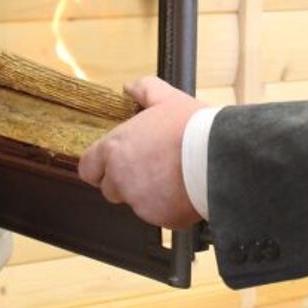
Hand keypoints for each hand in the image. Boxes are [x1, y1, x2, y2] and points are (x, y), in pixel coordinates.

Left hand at [77, 75, 205, 229]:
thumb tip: (130, 88)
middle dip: (125, 180)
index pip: (88, 168)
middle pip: (110, 188)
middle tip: (150, 166)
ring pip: (135, 203)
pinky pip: (159, 215)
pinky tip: (183, 189)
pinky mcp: (160, 219)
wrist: (219, 157)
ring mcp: (139, 202)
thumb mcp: (166, 97)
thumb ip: (143, 90)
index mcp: (115, 150)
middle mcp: (121, 179)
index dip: (100, 165)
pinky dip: (168, 206)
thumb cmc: (192, 128)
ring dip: (147, 193)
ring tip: (172, 176)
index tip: (114, 162)